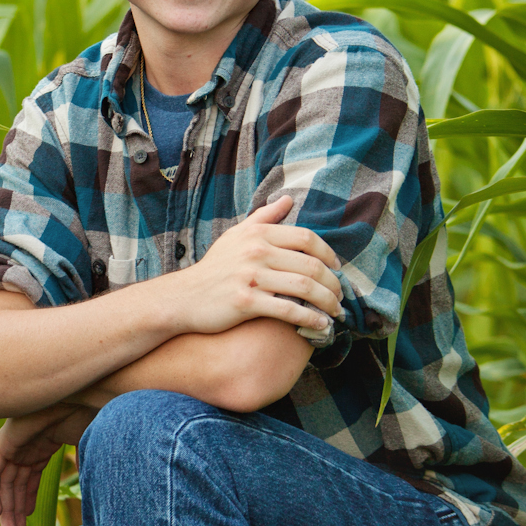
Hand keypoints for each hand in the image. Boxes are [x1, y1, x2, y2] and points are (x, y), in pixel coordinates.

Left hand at [0, 402, 96, 525]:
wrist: (81, 395)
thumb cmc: (89, 415)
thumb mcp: (88, 448)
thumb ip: (85, 466)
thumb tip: (93, 486)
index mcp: (43, 445)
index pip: (29, 478)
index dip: (27, 501)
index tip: (29, 523)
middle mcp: (26, 445)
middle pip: (15, 483)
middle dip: (15, 510)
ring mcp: (15, 443)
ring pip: (4, 481)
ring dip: (5, 508)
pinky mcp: (6, 441)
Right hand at [168, 195, 342, 335]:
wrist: (184, 297)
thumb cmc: (214, 268)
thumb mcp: (236, 235)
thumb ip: (264, 217)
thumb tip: (288, 199)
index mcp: (258, 234)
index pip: (306, 239)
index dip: (328, 254)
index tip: (337, 269)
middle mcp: (256, 252)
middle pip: (311, 266)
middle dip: (333, 284)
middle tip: (342, 297)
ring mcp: (251, 277)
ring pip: (304, 289)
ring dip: (328, 303)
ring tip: (336, 313)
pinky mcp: (246, 302)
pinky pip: (288, 311)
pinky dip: (310, 319)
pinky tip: (321, 326)